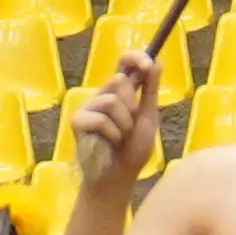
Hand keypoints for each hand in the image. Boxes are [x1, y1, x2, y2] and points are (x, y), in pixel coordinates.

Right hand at [70, 56, 158, 189]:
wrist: (119, 177)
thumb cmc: (133, 149)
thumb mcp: (148, 117)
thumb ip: (150, 90)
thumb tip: (157, 61)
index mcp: (120, 91)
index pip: (124, 63)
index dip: (135, 57)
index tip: (148, 63)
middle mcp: (103, 94)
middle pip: (120, 80)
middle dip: (132, 106)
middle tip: (130, 126)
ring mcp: (88, 107)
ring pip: (111, 101)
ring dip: (124, 124)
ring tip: (120, 138)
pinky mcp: (78, 121)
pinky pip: (100, 119)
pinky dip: (112, 134)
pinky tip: (109, 143)